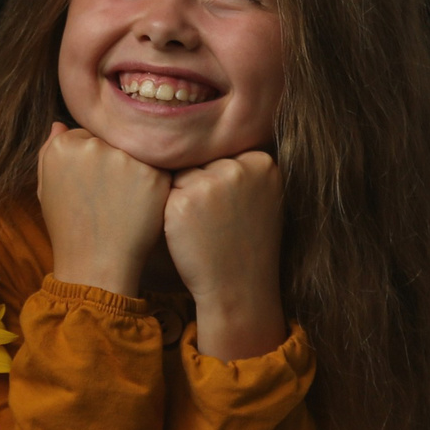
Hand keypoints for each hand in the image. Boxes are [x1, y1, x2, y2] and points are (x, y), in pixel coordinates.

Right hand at [37, 123, 170, 296]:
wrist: (95, 265)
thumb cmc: (69, 229)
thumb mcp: (47, 189)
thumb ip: (49, 151)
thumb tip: (60, 124)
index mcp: (62, 146)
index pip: (85, 136)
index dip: (90, 161)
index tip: (90, 185)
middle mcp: (93, 146)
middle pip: (111, 141)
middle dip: (112, 161)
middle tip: (109, 195)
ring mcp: (125, 159)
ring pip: (135, 152)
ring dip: (134, 170)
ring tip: (124, 202)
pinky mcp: (152, 174)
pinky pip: (157, 168)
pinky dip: (152, 184)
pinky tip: (140, 206)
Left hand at [162, 151, 285, 361]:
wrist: (239, 289)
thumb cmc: (248, 243)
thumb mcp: (264, 198)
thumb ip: (246, 169)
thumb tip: (209, 140)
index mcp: (263, 163)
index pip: (225, 155)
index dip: (221, 181)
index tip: (229, 207)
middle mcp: (237, 168)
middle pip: (202, 161)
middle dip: (201, 186)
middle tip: (214, 220)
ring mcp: (209, 184)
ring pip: (181, 175)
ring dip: (182, 196)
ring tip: (202, 226)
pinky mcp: (182, 201)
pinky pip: (165, 192)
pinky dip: (169, 211)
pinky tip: (186, 231)